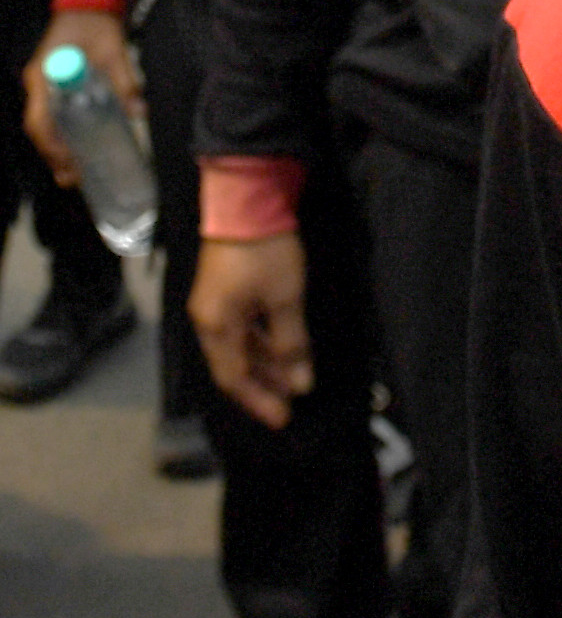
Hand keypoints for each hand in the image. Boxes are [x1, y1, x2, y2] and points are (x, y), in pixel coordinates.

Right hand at [20, 9, 144, 189]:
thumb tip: (139, 112)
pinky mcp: (55, 87)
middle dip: (53, 155)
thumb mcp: (115, 51)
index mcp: (47, 75)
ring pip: (44, 126)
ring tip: (73, 174)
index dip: (52, 144)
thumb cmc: (97, 26)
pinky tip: (77, 150)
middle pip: (39, 128)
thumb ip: (124, 81)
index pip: (41, 118)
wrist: (88, 4)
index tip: (69, 161)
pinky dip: (62, 136)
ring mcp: (45, 86)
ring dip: (56, 150)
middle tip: (72, 178)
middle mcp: (40, 84)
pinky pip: (53, 117)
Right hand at [192, 234, 312, 430]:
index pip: (233, 378)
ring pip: (239, 346)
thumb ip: (291, 342)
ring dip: (265, 364)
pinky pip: (242, 329)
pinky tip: (282, 349)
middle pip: (233, 365)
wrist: (246, 199)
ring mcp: (214, 305)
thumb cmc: (265, 251)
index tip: (283, 418)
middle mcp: (207, 320)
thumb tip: (299, 382)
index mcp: (215, 326)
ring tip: (293, 379)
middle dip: (262, 386)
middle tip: (290, 403)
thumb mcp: (285, 298)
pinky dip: (261, 343)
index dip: (258, 401)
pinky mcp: (225, 291)